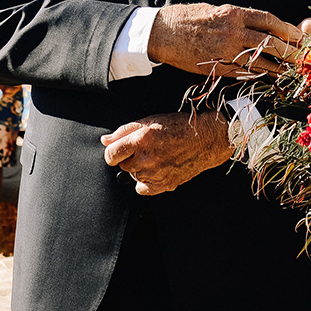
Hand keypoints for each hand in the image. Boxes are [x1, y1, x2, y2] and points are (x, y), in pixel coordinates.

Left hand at [100, 111, 229, 194]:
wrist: (205, 139)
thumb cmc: (179, 127)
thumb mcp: (149, 120)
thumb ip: (124, 131)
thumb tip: (105, 140)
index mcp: (141, 139)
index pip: (111, 154)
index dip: (112, 153)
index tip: (117, 152)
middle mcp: (147, 158)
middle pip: (123, 165)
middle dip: (130, 158)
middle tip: (146, 149)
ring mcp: (156, 173)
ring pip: (133, 176)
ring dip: (139, 169)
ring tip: (156, 157)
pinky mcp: (165, 184)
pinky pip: (142, 189)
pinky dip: (146, 182)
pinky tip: (156, 170)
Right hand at [147, 3, 303, 78]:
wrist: (162, 33)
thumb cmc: (188, 18)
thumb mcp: (216, 10)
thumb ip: (239, 18)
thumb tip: (262, 26)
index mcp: (233, 14)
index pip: (269, 20)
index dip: (288, 29)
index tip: (300, 36)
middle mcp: (233, 32)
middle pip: (271, 42)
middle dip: (290, 51)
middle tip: (304, 57)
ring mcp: (226, 52)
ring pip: (261, 61)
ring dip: (279, 68)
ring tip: (293, 72)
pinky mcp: (218, 67)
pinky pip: (244, 73)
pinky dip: (260, 76)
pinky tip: (270, 78)